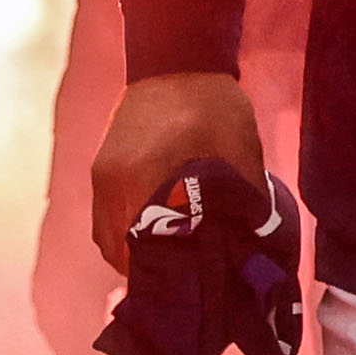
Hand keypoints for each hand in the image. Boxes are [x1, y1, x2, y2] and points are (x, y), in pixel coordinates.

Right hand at [87, 71, 258, 267]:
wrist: (177, 61)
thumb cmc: (212, 105)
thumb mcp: (240, 154)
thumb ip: (245, 203)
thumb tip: (255, 246)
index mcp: (142, 180)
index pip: (140, 251)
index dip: (162, 278)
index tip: (187, 293)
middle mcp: (112, 184)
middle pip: (118, 252)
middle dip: (147, 274)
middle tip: (181, 286)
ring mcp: (101, 178)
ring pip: (107, 239)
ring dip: (132, 257)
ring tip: (167, 269)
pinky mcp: (101, 170)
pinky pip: (105, 219)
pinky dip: (123, 236)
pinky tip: (151, 241)